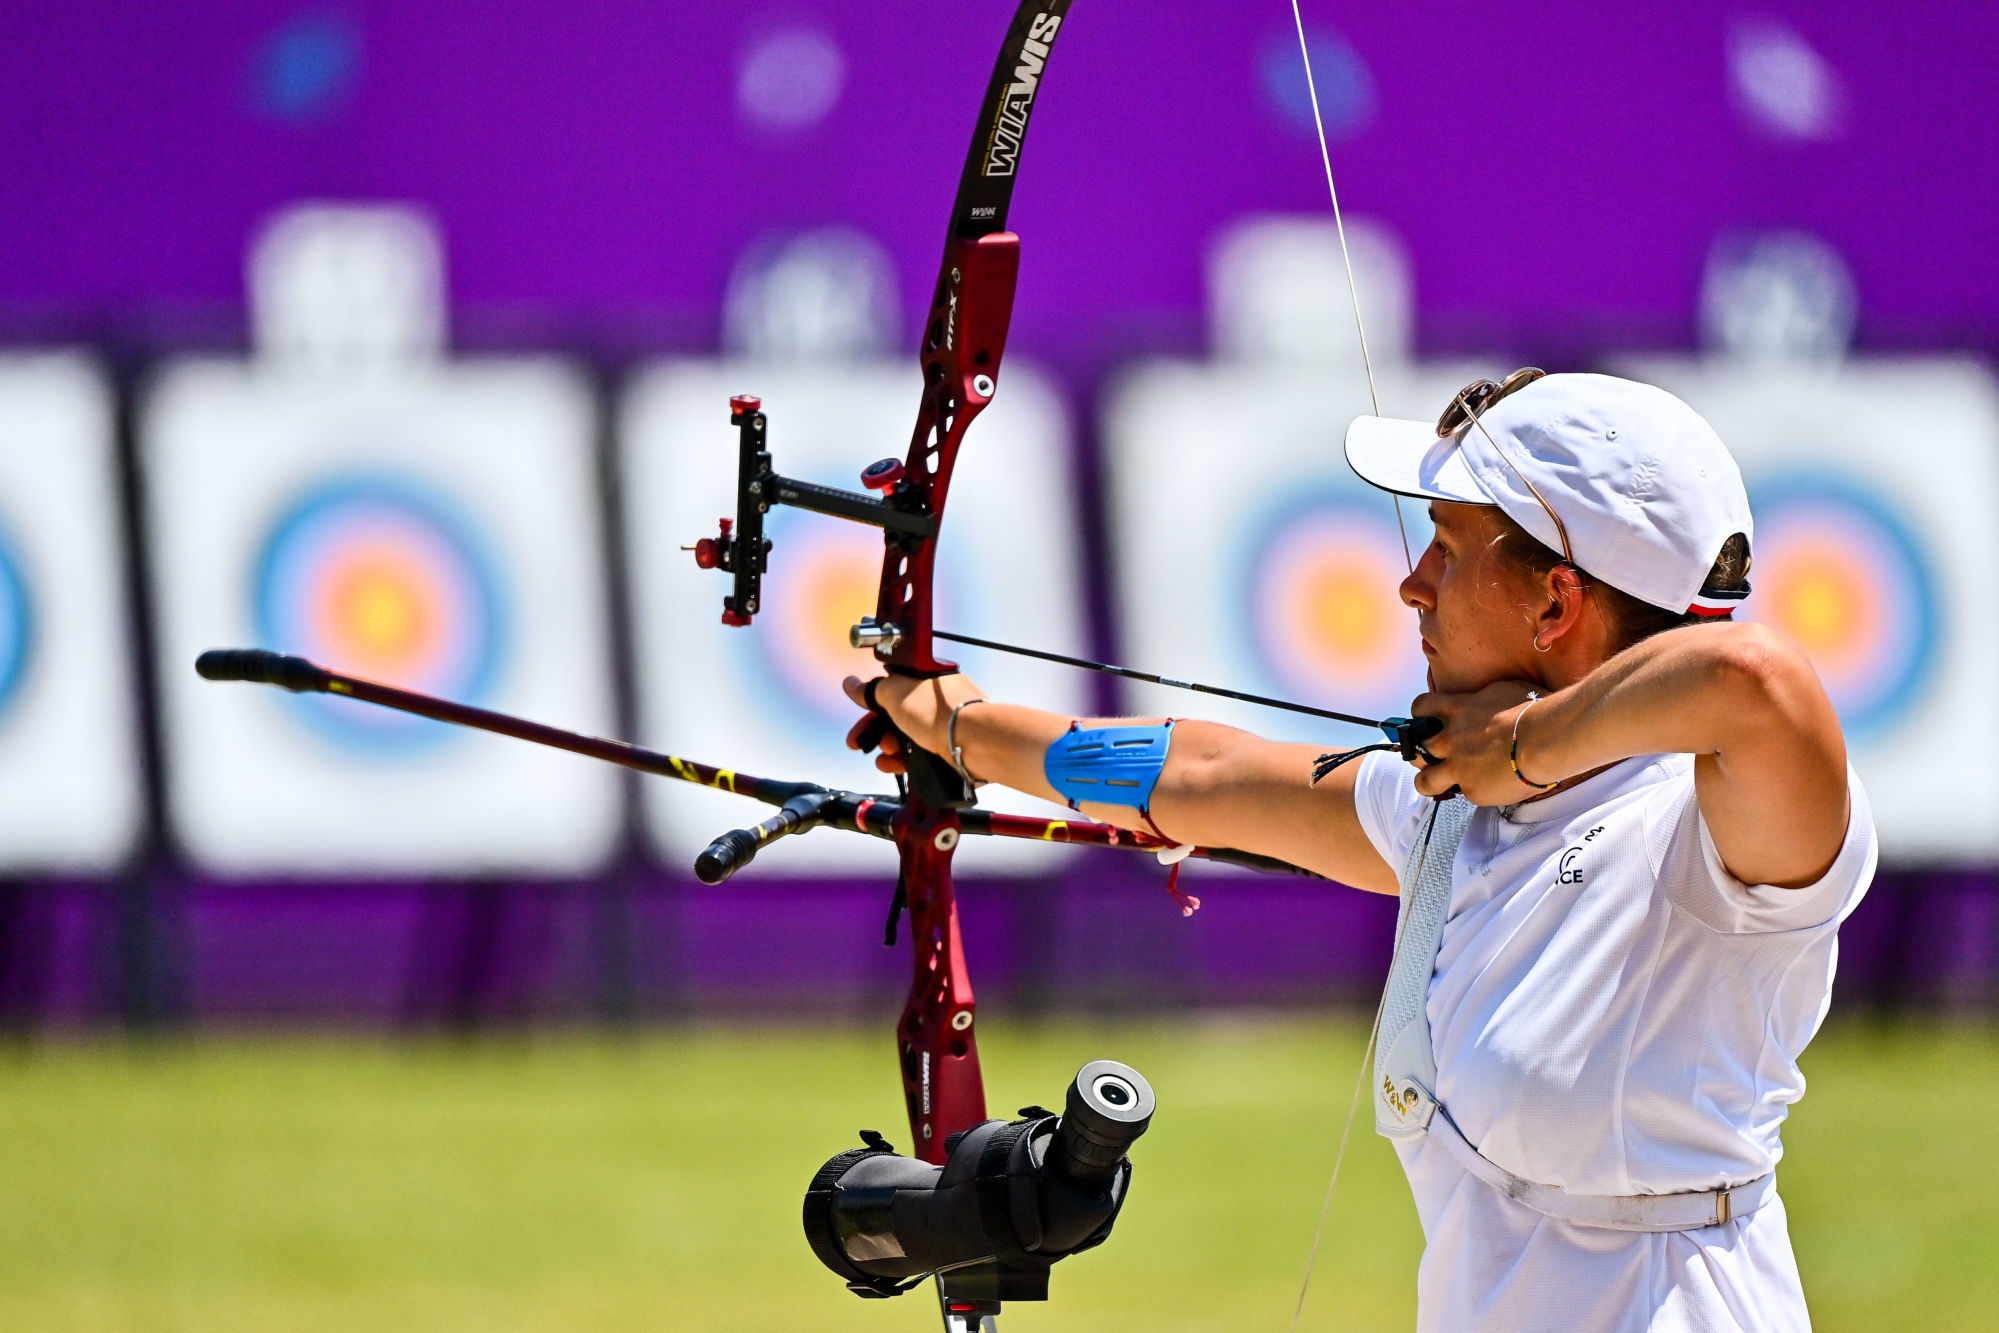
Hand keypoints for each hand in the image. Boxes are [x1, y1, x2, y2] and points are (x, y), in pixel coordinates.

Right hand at [842, 673, 985, 775]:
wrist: (975, 744)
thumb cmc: (943, 713)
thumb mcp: (897, 693)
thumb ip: (872, 690)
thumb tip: (852, 684)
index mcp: (930, 681)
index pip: (895, 690)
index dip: (872, 705)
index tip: (860, 717)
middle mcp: (940, 703)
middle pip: (899, 717)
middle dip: (877, 731)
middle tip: (859, 743)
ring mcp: (947, 728)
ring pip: (908, 739)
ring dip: (889, 748)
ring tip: (886, 756)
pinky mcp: (950, 752)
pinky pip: (921, 757)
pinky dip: (905, 762)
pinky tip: (896, 766)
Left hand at [1406, 681, 1556, 804]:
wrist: (1545, 740)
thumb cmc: (1534, 711)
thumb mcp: (1500, 691)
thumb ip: (1481, 700)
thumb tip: (1480, 701)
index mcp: (1457, 710)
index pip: (1421, 707)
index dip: (1421, 714)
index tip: (1427, 719)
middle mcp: (1450, 739)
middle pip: (1415, 748)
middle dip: (1420, 751)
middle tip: (1432, 754)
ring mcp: (1459, 768)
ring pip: (1425, 781)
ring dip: (1430, 781)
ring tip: (1440, 782)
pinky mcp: (1473, 791)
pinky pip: (1465, 794)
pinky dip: (1476, 791)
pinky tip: (1491, 786)